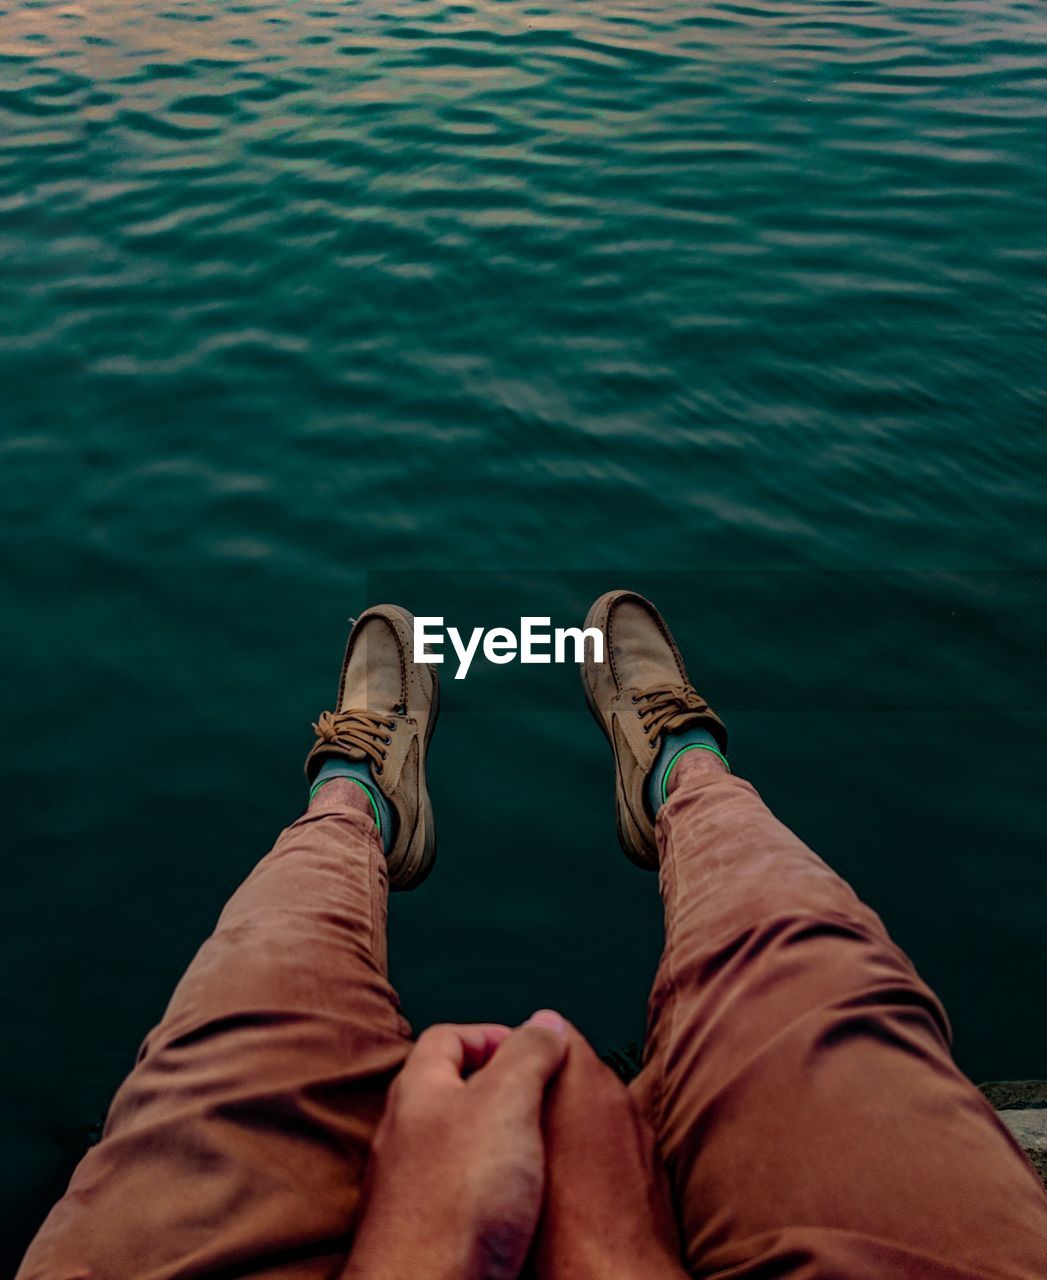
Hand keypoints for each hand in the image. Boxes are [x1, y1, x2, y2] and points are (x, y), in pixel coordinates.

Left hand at [343, 1013, 567, 1279]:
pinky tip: (520, 1206)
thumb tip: (547, 1020)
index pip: (447, 1037)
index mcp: (418, 1091)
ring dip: (500, 1143)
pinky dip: (493, 1189)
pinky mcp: (425, 1232)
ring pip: (458, 1145)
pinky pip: (461, 1193)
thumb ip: (528, 1055)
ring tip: (544, 1155)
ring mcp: (409, 1187)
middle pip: (452, 1090)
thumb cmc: (460, 1197)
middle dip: (502, 1090)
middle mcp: (404, 1134)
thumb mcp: (507, 1103)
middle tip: (548, 1102)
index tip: (537, 1052)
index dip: (493, 1034)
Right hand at [532, 1024, 687, 1279]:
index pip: (551, 1028)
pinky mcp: (649, 1167)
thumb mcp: (515, 1141)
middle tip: (509, 1117)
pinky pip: (612, 1141)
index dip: (519, 1049)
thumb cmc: (560, 1223)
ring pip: (593, 1105)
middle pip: (572, 1066)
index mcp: (584, 1077)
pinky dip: (592, 1151)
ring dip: (568, 1117)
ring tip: (535, 1155)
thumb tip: (516, 1048)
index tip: (496, 1078)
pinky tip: (570, 1184)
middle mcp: (617, 1095)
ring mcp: (638, 1131)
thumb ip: (520, 1082)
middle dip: (543, 1083)